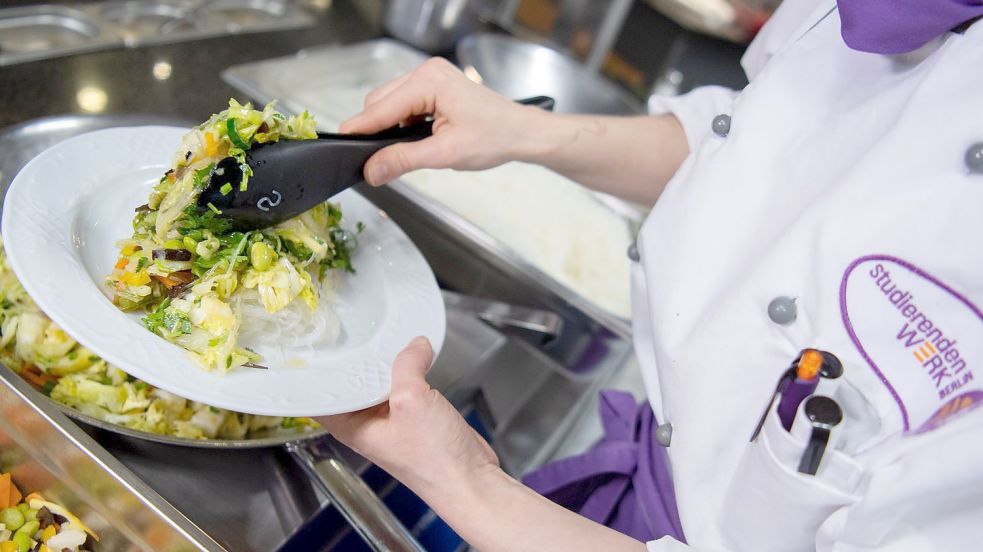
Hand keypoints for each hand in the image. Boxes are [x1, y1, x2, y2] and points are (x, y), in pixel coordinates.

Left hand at [316, 336, 498, 491]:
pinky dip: (409, 372)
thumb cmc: (434, 459)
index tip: (321, 344)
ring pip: (381, 382)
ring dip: (388, 363)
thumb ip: (408, 365)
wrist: (469, 480)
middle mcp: (367, 423)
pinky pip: (405, 387)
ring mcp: (391, 420)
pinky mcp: (414, 417)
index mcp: (351, 426)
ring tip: (388, 335)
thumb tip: (415, 345)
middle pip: (353, 382)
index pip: (322, 394)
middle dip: (359, 358)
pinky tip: (416, 356)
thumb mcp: (413, 400)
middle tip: (359, 329)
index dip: (320, 369)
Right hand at [340, 58, 546, 184]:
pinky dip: (402, 124)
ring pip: (389, 105)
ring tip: (407, 150)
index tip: (339, 144)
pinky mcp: (433, 88)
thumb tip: (372, 170)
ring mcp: (430, 78)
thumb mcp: (445, 153)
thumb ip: (404, 160)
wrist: (521, 133)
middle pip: (380, 103)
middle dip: (377, 131)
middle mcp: (426, 73)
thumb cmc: (494, 137)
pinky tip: (416, 139)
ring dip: (391, 128)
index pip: (380, 107)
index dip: (359, 129)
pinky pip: (404, 105)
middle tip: (380, 161)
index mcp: (429, 81)